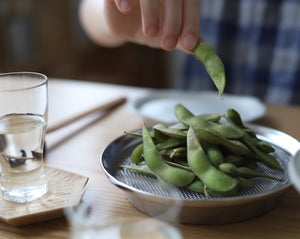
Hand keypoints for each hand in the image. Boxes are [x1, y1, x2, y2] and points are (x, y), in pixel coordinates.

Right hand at [80, 0, 201, 51]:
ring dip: (151, 12)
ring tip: (149, 34)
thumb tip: (201, 47)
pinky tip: (125, 10)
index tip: (189, 45)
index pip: (191, 5)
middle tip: (168, 45)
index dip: (191, 25)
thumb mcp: (164, 36)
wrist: (120, 23)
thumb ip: (181, 40)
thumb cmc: (147, 27)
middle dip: (173, 22)